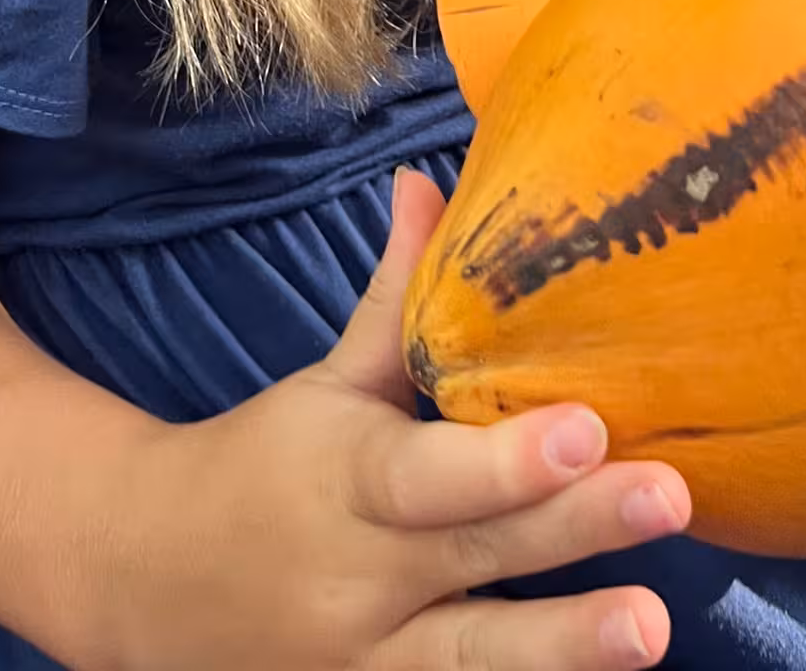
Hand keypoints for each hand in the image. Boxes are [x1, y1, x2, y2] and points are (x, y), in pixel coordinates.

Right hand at [88, 168, 691, 670]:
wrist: (136, 577)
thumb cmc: (264, 463)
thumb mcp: (328, 383)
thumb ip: (397, 300)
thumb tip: (428, 182)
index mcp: (344, 480)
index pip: (427, 472)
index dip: (504, 459)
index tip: (586, 428)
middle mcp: (356, 577)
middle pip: (476, 554)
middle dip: (575, 529)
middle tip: (669, 495)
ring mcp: (362, 660)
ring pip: (471, 658)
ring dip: (565, 645)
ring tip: (650, 628)